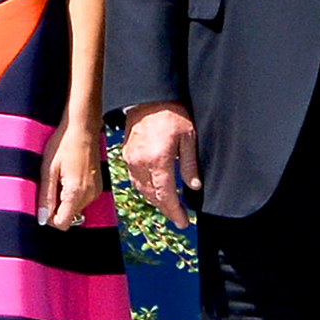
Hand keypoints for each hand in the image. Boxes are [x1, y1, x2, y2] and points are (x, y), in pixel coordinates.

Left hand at [38, 112, 102, 230]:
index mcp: (75, 193)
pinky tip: (69, 176)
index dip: (49, 217)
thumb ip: (46, 197)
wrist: (83, 128)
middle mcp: (89, 195)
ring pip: (75, 209)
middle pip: (69, 217)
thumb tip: (42, 220)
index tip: (43, 201)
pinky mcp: (98, 187)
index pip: (62, 223)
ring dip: (64, 200)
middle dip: (57, 207)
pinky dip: (73, 194)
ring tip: (60, 178)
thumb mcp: (48, 170)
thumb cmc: (63, 145)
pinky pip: (82, 200)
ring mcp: (95, 191)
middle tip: (51, 184)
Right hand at [123, 101, 200, 226]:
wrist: (149, 98)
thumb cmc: (172, 114)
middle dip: (166, 208)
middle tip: (179, 217)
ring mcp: (131, 160)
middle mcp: (141, 164)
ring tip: (169, 205)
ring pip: (141, 189)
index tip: (183, 222)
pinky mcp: (126, 155)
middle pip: (152, 196)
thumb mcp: (189, 138)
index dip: (174, 211)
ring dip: (155, 200)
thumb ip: (190, 165)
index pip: (165, 195)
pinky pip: (135, 180)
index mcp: (158, 161)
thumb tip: (193, 187)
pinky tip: (155, 190)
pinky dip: (145, 189)